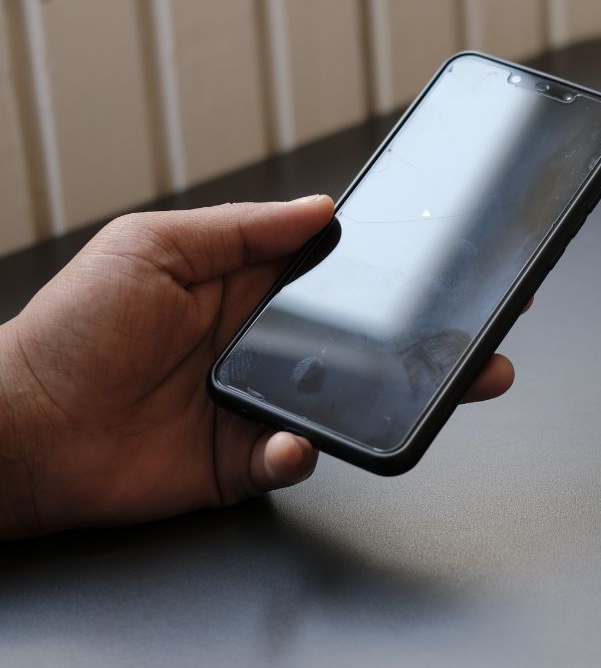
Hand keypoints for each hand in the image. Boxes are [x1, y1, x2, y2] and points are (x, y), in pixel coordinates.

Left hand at [0, 197, 516, 538]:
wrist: (21, 429)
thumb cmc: (70, 329)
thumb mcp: (151, 246)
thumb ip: (240, 227)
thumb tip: (320, 207)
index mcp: (251, 288)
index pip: (344, 275)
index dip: (399, 269)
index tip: (453, 259)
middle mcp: (269, 347)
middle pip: (369, 342)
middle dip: (432, 339)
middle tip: (486, 331)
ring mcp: (264, 404)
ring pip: (354, 403)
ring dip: (404, 398)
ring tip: (446, 391)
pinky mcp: (245, 460)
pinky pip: (298, 458)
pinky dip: (305, 453)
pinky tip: (295, 442)